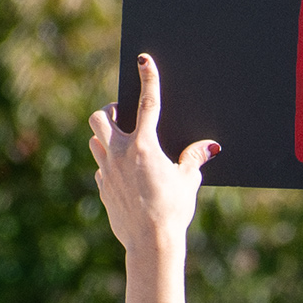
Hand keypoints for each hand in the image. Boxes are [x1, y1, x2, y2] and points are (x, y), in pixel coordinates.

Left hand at [86, 55, 216, 257]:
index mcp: (144, 145)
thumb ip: (194, 159)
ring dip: (106, 138)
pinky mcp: (102, 188)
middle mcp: (120, 153)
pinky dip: (109, 165)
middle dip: (109, 111)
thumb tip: (208, 147)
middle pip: (100, 116)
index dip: (148, 78)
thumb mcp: (188, 181)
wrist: (150, 242)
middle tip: (121, 115)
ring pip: (94, 140)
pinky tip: (125, 176)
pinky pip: (100, 167)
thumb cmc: (173, 211)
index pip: (147, 103)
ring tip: (123, 146)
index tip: (144, 59)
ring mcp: (106, 170)